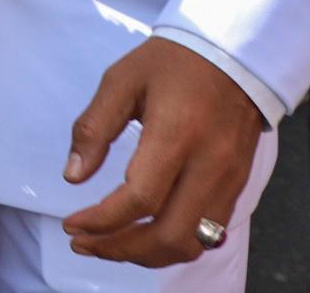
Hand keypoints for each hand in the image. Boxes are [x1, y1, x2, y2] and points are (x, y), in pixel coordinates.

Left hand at [61, 37, 263, 266]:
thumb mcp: (120, 80)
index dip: (102, 221)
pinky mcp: (237, 187)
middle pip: (169, 235)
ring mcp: (229, 181)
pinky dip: (171, 243)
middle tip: (84, 242)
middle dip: (121, 249)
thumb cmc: (171, 63)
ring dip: (147, 254)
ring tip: (109, 244)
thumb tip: (73, 176)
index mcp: (176, 135)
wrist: (234, 55)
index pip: (140, 198)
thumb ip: (94, 128)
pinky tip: (142, 233)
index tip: (72, 225)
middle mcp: (209, 166)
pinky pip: (206, 233)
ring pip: (192, 243)